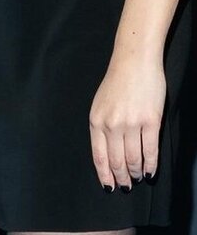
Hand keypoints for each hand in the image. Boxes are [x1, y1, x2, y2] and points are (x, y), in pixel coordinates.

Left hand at [89, 52, 165, 190]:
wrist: (134, 60)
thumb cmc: (118, 80)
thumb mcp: (100, 103)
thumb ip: (103, 126)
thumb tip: (108, 152)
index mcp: (96, 120)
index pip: (99, 156)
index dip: (105, 175)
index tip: (110, 187)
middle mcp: (112, 124)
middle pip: (117, 162)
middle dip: (122, 178)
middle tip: (127, 186)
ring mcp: (131, 123)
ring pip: (133, 159)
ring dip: (136, 173)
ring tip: (138, 178)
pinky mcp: (150, 121)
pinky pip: (150, 150)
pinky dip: (151, 165)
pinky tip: (150, 171)